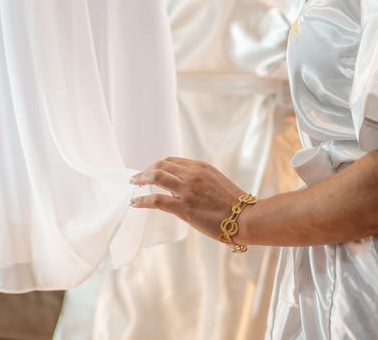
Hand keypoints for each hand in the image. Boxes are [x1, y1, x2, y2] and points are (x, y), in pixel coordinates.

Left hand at [130, 158, 250, 243]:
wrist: (244, 218)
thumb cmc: (233, 204)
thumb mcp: (216, 181)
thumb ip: (199, 179)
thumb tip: (183, 186)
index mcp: (200, 167)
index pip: (172, 161)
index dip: (157, 165)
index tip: (149, 171)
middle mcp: (192, 174)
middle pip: (161, 165)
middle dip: (146, 170)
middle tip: (136, 178)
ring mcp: (187, 190)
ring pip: (156, 177)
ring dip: (141, 179)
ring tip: (133, 185)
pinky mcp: (184, 207)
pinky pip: (157, 200)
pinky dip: (143, 200)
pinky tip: (135, 203)